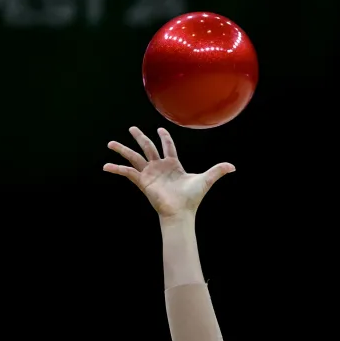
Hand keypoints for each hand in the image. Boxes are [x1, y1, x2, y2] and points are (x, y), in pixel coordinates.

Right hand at [103, 127, 234, 219]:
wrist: (181, 212)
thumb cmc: (192, 198)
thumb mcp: (206, 180)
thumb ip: (218, 170)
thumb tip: (233, 166)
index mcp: (173, 165)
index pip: (167, 147)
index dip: (165, 137)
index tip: (160, 129)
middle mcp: (159, 167)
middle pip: (148, 147)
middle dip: (140, 137)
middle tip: (132, 128)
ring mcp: (150, 174)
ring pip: (134, 157)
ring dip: (122, 149)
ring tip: (110, 143)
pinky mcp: (142, 182)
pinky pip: (127, 172)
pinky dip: (116, 169)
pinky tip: (105, 166)